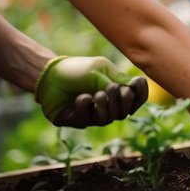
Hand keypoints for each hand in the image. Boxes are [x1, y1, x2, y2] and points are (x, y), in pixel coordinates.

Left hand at [34, 56, 148, 127]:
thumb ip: (117, 81)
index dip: (140, 96)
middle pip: (124, 112)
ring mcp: (91, 115)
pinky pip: (86, 120)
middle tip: (111, 88)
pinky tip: (80, 97)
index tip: (134, 85)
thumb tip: (133, 90)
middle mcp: (106, 106)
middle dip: (121, 101)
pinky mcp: (75, 121)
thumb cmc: (77, 69)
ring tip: (96, 94)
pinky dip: (85, 107)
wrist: (49, 74)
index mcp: (116, 91)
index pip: (137, 100)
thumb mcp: (101, 70)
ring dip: (103, 105)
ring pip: (107, 119)